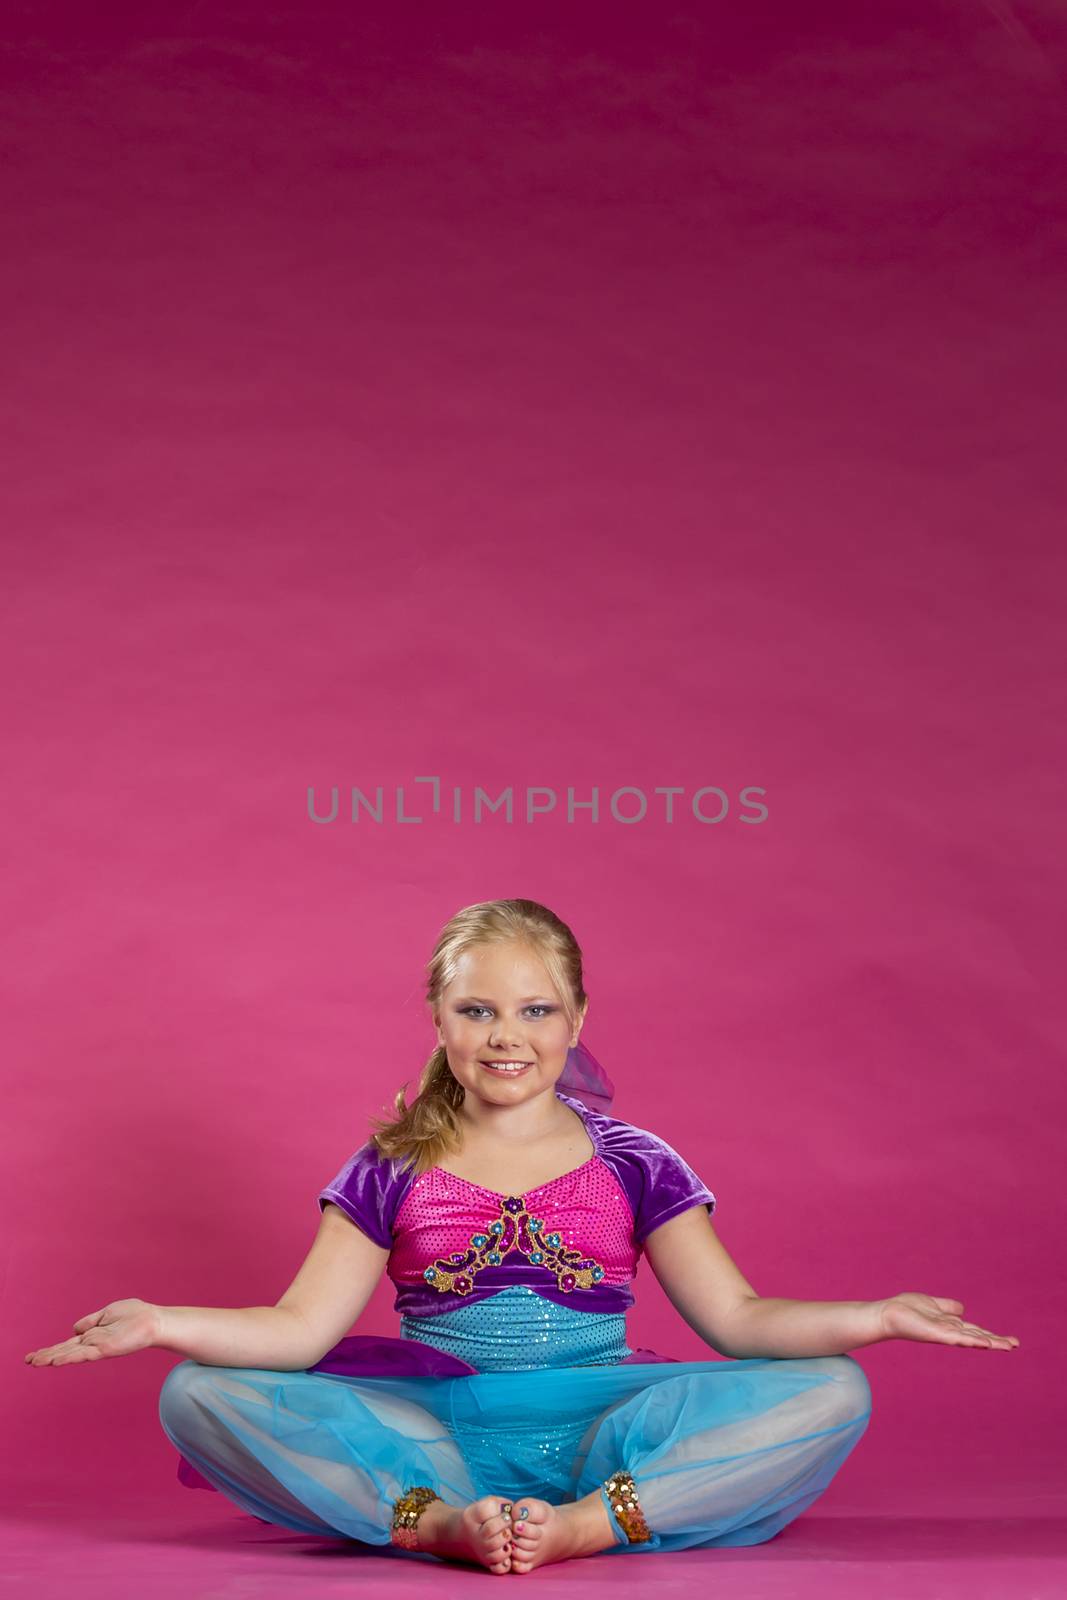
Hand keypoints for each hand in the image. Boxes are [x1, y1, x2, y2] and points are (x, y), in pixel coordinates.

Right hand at [24, 1299, 164, 1365]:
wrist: (153, 1320)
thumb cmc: (135, 1315)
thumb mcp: (107, 1313)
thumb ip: (90, 1321)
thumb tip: (74, 1329)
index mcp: (92, 1334)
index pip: (68, 1343)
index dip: (51, 1349)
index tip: (34, 1355)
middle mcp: (93, 1342)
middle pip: (65, 1350)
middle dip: (47, 1355)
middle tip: (28, 1361)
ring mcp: (98, 1346)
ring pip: (71, 1354)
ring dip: (53, 1357)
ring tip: (36, 1362)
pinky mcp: (106, 1348)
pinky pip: (85, 1354)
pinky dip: (70, 1357)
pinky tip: (57, 1360)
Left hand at [878, 1292, 1018, 1349]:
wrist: (888, 1314)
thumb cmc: (907, 1309)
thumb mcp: (933, 1304)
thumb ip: (948, 1307)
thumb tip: (962, 1308)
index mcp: (951, 1324)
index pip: (976, 1331)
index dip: (992, 1335)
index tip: (1010, 1341)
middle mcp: (950, 1331)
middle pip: (978, 1336)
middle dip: (996, 1341)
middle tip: (1015, 1345)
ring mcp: (944, 1333)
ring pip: (971, 1338)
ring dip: (989, 1342)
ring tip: (1006, 1346)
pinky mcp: (936, 1334)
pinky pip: (956, 1337)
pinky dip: (970, 1340)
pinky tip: (983, 1343)